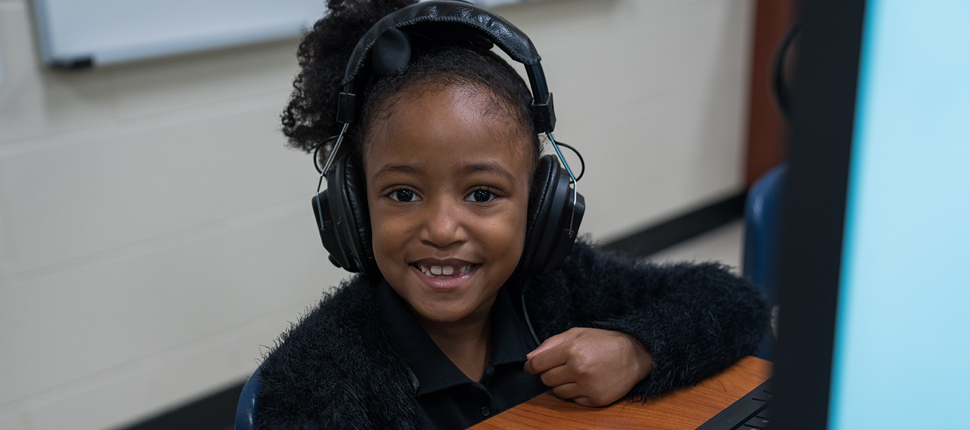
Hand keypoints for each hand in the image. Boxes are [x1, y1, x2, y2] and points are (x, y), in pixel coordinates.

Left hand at [524, 327, 653, 406]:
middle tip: (562, 366)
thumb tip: (529, 358)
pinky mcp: (595, 399)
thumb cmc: (604, 342)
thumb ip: (550, 344)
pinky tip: (587, 382)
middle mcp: (579, 369)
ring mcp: (587, 386)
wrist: (635, 355)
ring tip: (576, 374)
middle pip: (546, 379)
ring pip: (557, 392)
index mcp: (572, 350)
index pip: (538, 364)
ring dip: (562, 384)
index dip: (531, 366)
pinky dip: (576, 393)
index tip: (531, 367)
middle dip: (549, 373)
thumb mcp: (577, 333)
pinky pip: (573, 401)